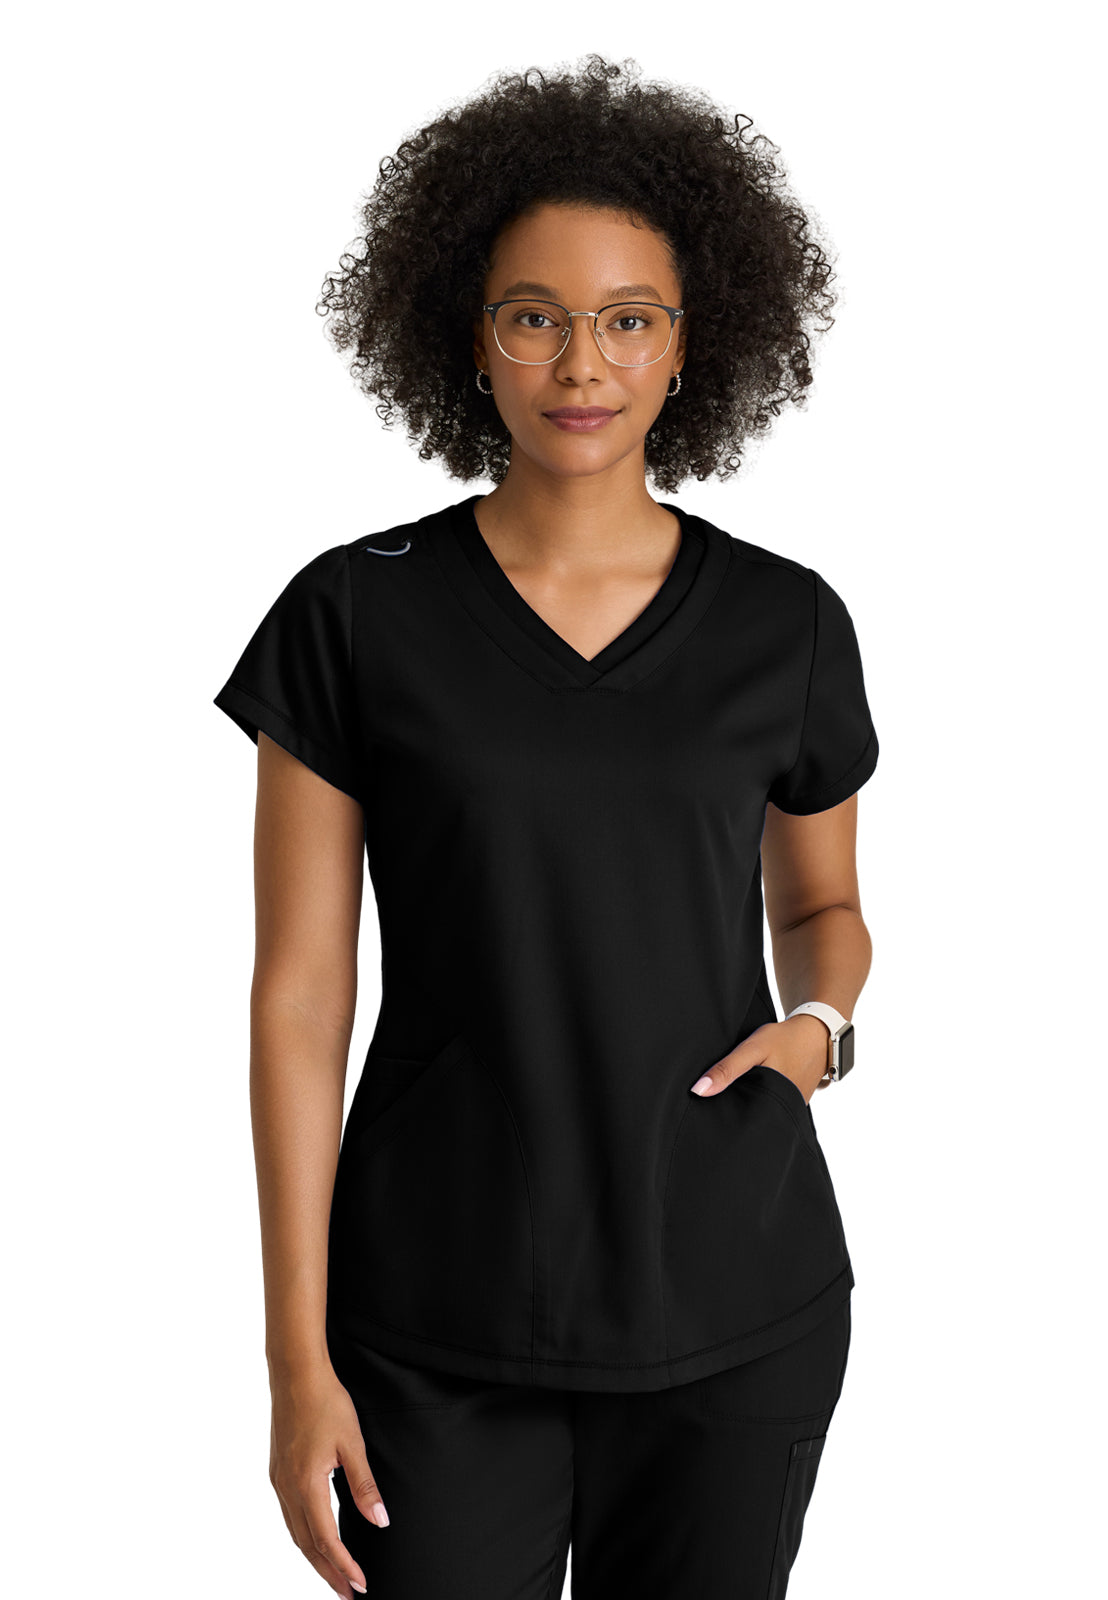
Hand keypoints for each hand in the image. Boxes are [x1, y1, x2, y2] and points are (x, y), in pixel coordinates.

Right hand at [268, 1361, 389, 1596]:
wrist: (295, 1373)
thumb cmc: (326, 1402)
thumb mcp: (353, 1443)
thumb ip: (364, 1486)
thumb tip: (380, 1521)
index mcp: (306, 1485)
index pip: (326, 1540)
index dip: (344, 1566)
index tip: (361, 1585)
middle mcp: (287, 1489)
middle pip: (308, 1546)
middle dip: (329, 1573)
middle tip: (349, 1595)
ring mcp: (279, 1481)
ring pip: (296, 1533)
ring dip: (315, 1559)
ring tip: (335, 1576)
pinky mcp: (277, 1472)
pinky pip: (290, 1517)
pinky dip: (304, 1537)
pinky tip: (315, 1540)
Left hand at [689, 1015, 830, 1105]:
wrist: (818, 1033)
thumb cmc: (785, 1039)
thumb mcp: (752, 1049)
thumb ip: (727, 1069)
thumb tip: (699, 1090)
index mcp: (773, 1101)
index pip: (742, 1119)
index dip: (726, 1116)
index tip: (712, 1111)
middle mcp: (785, 1109)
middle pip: (754, 1117)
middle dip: (739, 1111)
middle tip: (725, 1101)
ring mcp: (794, 1107)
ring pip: (766, 1111)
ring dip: (753, 1104)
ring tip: (739, 1095)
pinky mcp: (797, 1102)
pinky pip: (776, 1105)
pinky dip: (765, 1098)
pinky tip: (757, 1088)